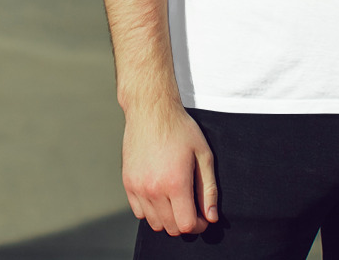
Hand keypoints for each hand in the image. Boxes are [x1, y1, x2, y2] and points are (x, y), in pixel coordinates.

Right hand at [122, 100, 217, 235]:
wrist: (152, 111)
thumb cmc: (181, 129)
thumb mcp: (203, 154)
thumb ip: (209, 189)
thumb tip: (211, 217)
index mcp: (175, 182)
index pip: (186, 224)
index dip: (198, 224)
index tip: (203, 216)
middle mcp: (154, 189)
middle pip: (171, 227)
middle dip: (185, 222)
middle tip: (193, 208)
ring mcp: (138, 187)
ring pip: (154, 223)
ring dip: (168, 218)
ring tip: (177, 201)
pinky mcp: (128, 183)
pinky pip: (139, 212)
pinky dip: (151, 211)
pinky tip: (161, 195)